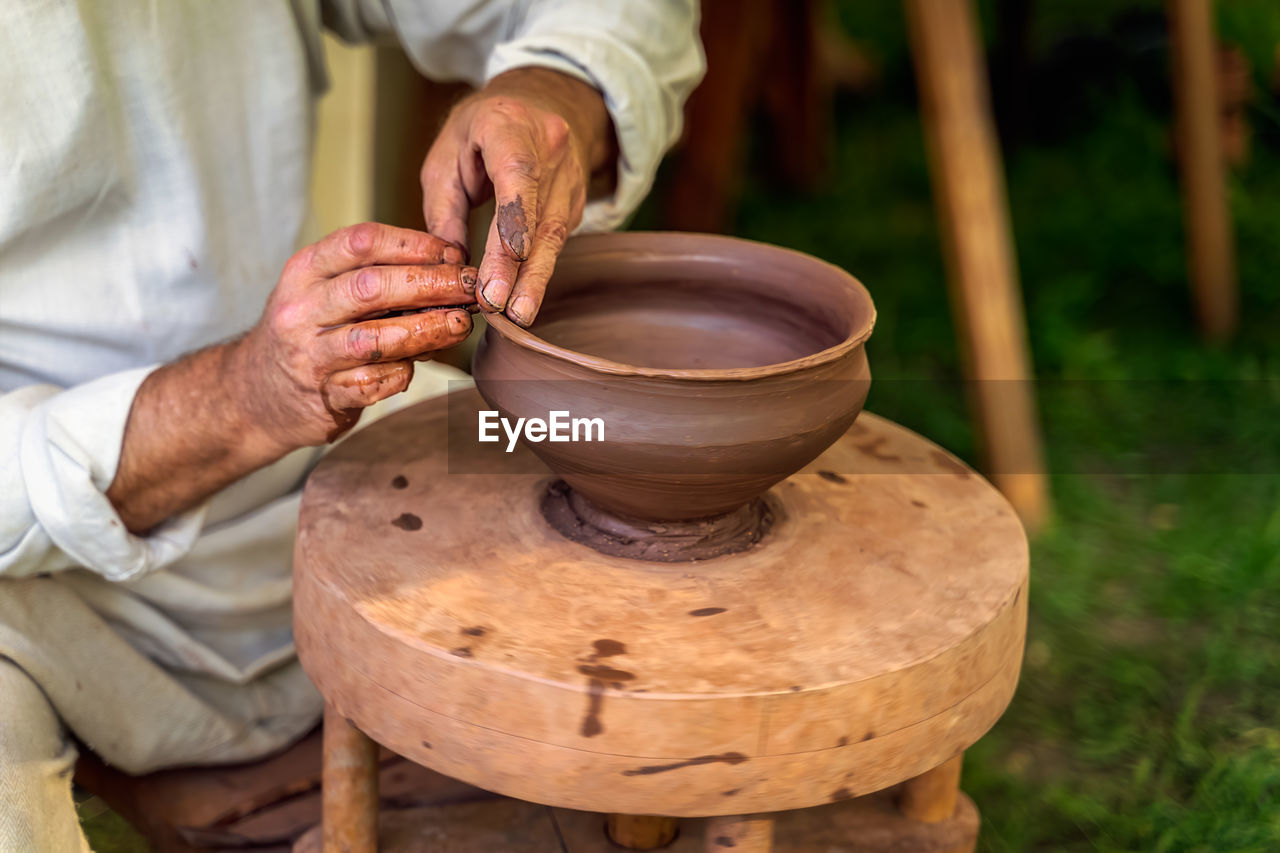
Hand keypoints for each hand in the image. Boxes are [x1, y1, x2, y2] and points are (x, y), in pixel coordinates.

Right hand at [232, 223, 477, 451]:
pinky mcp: (322, 396)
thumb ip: (376, 276)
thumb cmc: (311, 331)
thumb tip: (451, 269)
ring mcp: (309, 355)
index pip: (360, 242)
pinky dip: (400, 374)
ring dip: (425, 331)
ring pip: (374, 339)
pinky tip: (416, 367)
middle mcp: (301, 309)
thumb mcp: (325, 290)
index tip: (453, 253)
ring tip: (460, 325)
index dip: (413, 244)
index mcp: (305, 271)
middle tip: (469, 288)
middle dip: (430, 284)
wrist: (255, 393)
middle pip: (372, 287)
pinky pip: (371, 384)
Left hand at [420, 68, 616, 326]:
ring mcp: (569, 176)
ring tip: (519, 314)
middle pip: (540, 214)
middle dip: (522, 266)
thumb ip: (444, 210)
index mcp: (509, 124)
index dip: (517, 216)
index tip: (511, 256)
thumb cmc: (481, 130)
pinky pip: (556, 239)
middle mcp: (549, 147)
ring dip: (535, 278)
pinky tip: (523, 298)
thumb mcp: (446, 157)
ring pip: (555, 233)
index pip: (519, 173)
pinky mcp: (575, 201)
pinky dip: (538, 270)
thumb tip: (450, 264)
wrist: (537, 103)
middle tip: (506, 306)